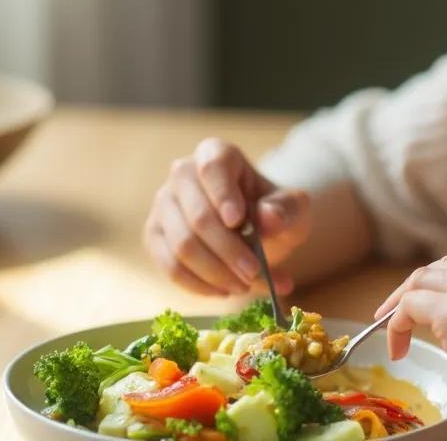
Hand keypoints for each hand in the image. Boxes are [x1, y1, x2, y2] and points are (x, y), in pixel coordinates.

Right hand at [143, 138, 311, 295]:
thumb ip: (285, 210)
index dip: (223, 194)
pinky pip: (170, 266)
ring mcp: (163, 205)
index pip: (212, 168)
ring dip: (216, 273)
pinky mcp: (155, 237)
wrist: (256, 230)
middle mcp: (182, 174)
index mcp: (216, 154)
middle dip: (228, 251)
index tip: (238, 221)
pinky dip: (198, 285)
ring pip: (182, 246)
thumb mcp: (292, 209)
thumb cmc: (272, 212)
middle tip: (254, 273)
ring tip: (244, 286)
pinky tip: (223, 292)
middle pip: (198, 216)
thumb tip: (270, 218)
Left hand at [375, 232, 446, 439]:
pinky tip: (400, 351)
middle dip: (419, 294)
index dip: (445, 287)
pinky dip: (397, 326)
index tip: (428, 310)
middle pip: (444, 267)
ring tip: (399, 340)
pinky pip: (409, 306)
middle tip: (401, 325)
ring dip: (404, 309)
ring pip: (422, 282)